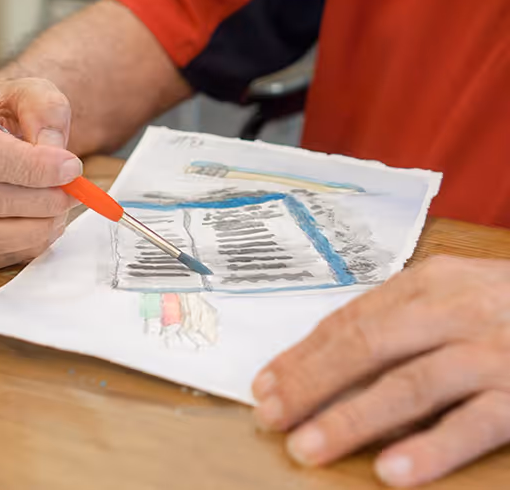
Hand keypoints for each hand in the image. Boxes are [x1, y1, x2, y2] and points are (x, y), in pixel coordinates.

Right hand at [0, 78, 82, 269]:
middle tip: (73, 193)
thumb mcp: (31, 94)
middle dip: (43, 200)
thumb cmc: (8, 116)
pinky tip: (43, 226)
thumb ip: (46, 111)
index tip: (72, 168)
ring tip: (60, 211)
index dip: (37, 168)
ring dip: (36, 229)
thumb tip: (54, 152)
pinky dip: (24, 246)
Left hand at [252, 256, 509, 486]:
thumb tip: (329, 352)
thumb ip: (400, 315)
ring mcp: (491, 352)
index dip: (303, 353)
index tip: (266, 383)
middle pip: (367, 345)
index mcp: (430, 283)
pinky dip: (432, 447)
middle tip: (270, 416)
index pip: (349, 319)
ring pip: (409, 385)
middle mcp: (455, 310)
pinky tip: (392, 471)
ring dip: (353, 419)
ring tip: (308, 447)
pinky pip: (474, 423)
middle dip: (311, 383)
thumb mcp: (454, 291)